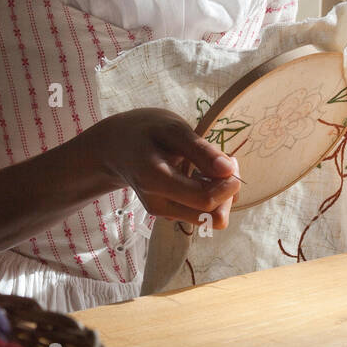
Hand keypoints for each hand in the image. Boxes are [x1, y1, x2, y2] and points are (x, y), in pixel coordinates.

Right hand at [80, 108, 239, 230]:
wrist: (115, 147)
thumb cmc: (144, 131)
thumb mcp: (171, 128)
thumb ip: (199, 149)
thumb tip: (229, 170)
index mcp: (156, 180)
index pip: (205, 200)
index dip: (228, 186)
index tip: (231, 160)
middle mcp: (158, 204)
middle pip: (210, 218)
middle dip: (227, 193)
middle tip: (226, 162)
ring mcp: (163, 212)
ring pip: (208, 219)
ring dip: (220, 195)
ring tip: (211, 166)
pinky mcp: (169, 212)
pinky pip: (199, 213)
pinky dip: (209, 195)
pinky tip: (200, 174)